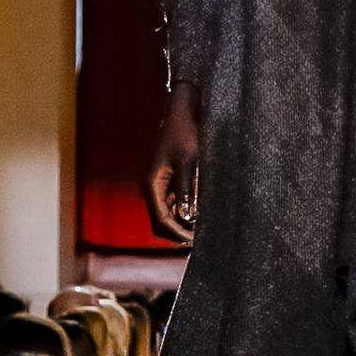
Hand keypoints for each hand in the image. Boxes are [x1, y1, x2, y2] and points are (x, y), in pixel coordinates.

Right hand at [143, 81, 199, 243]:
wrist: (182, 114)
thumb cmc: (185, 135)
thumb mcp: (188, 162)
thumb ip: (186, 190)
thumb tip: (188, 216)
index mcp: (152, 184)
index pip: (160, 220)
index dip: (177, 233)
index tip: (196, 241)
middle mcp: (151, 188)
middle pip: (160, 222)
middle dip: (178, 233)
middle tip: (201, 241)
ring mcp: (159, 187)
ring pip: (166, 216)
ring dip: (181, 226)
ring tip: (203, 232)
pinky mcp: (168, 183)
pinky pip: (173, 206)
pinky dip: (184, 215)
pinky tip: (200, 218)